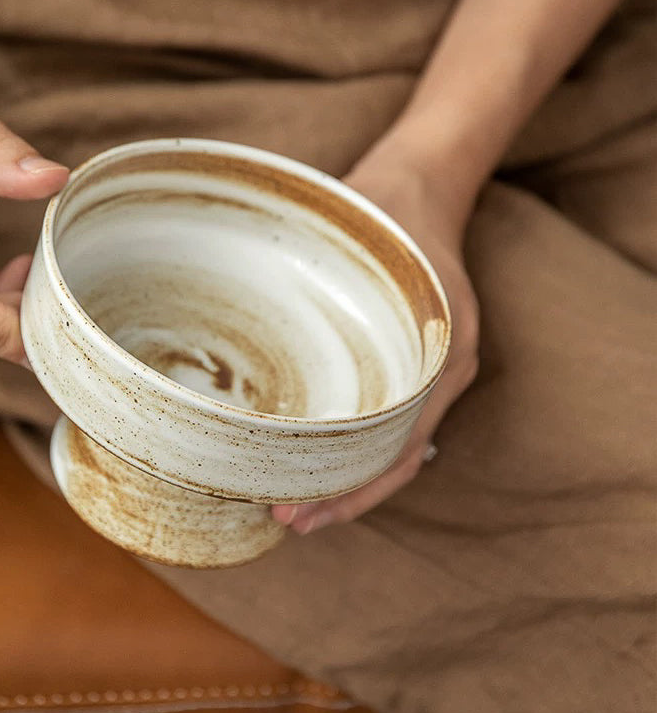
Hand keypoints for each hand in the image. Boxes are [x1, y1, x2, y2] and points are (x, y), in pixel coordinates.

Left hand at [271, 163, 478, 533]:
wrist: (416, 191)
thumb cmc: (392, 224)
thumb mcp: (372, 260)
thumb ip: (343, 311)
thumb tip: (271, 349)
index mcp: (440, 359)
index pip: (399, 453)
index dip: (351, 491)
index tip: (297, 512)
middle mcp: (439, 376)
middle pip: (393, 462)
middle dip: (341, 499)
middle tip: (283, 521)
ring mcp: (426, 372)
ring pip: (390, 449)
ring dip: (345, 482)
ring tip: (291, 508)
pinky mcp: (407, 364)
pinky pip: (386, 420)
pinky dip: (354, 449)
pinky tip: (314, 458)